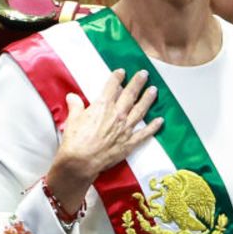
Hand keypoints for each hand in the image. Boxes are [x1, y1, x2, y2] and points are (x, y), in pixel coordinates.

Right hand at [46, 68, 161, 204]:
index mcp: (103, 106)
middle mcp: (117, 114)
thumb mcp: (73, 119)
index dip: (117, 77)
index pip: (112, 87)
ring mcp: (125, 129)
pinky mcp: (129, 143)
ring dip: (148, 99)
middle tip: (144, 74)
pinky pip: (144, 133)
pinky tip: (160, 121)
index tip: (121, 72)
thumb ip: (75, 105)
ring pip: (140, 110)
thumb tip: (72, 97)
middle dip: (137, 83)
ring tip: (154, 90)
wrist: (81, 161)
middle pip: (130, 94)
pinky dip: (153, 127)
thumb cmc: (75, 141)